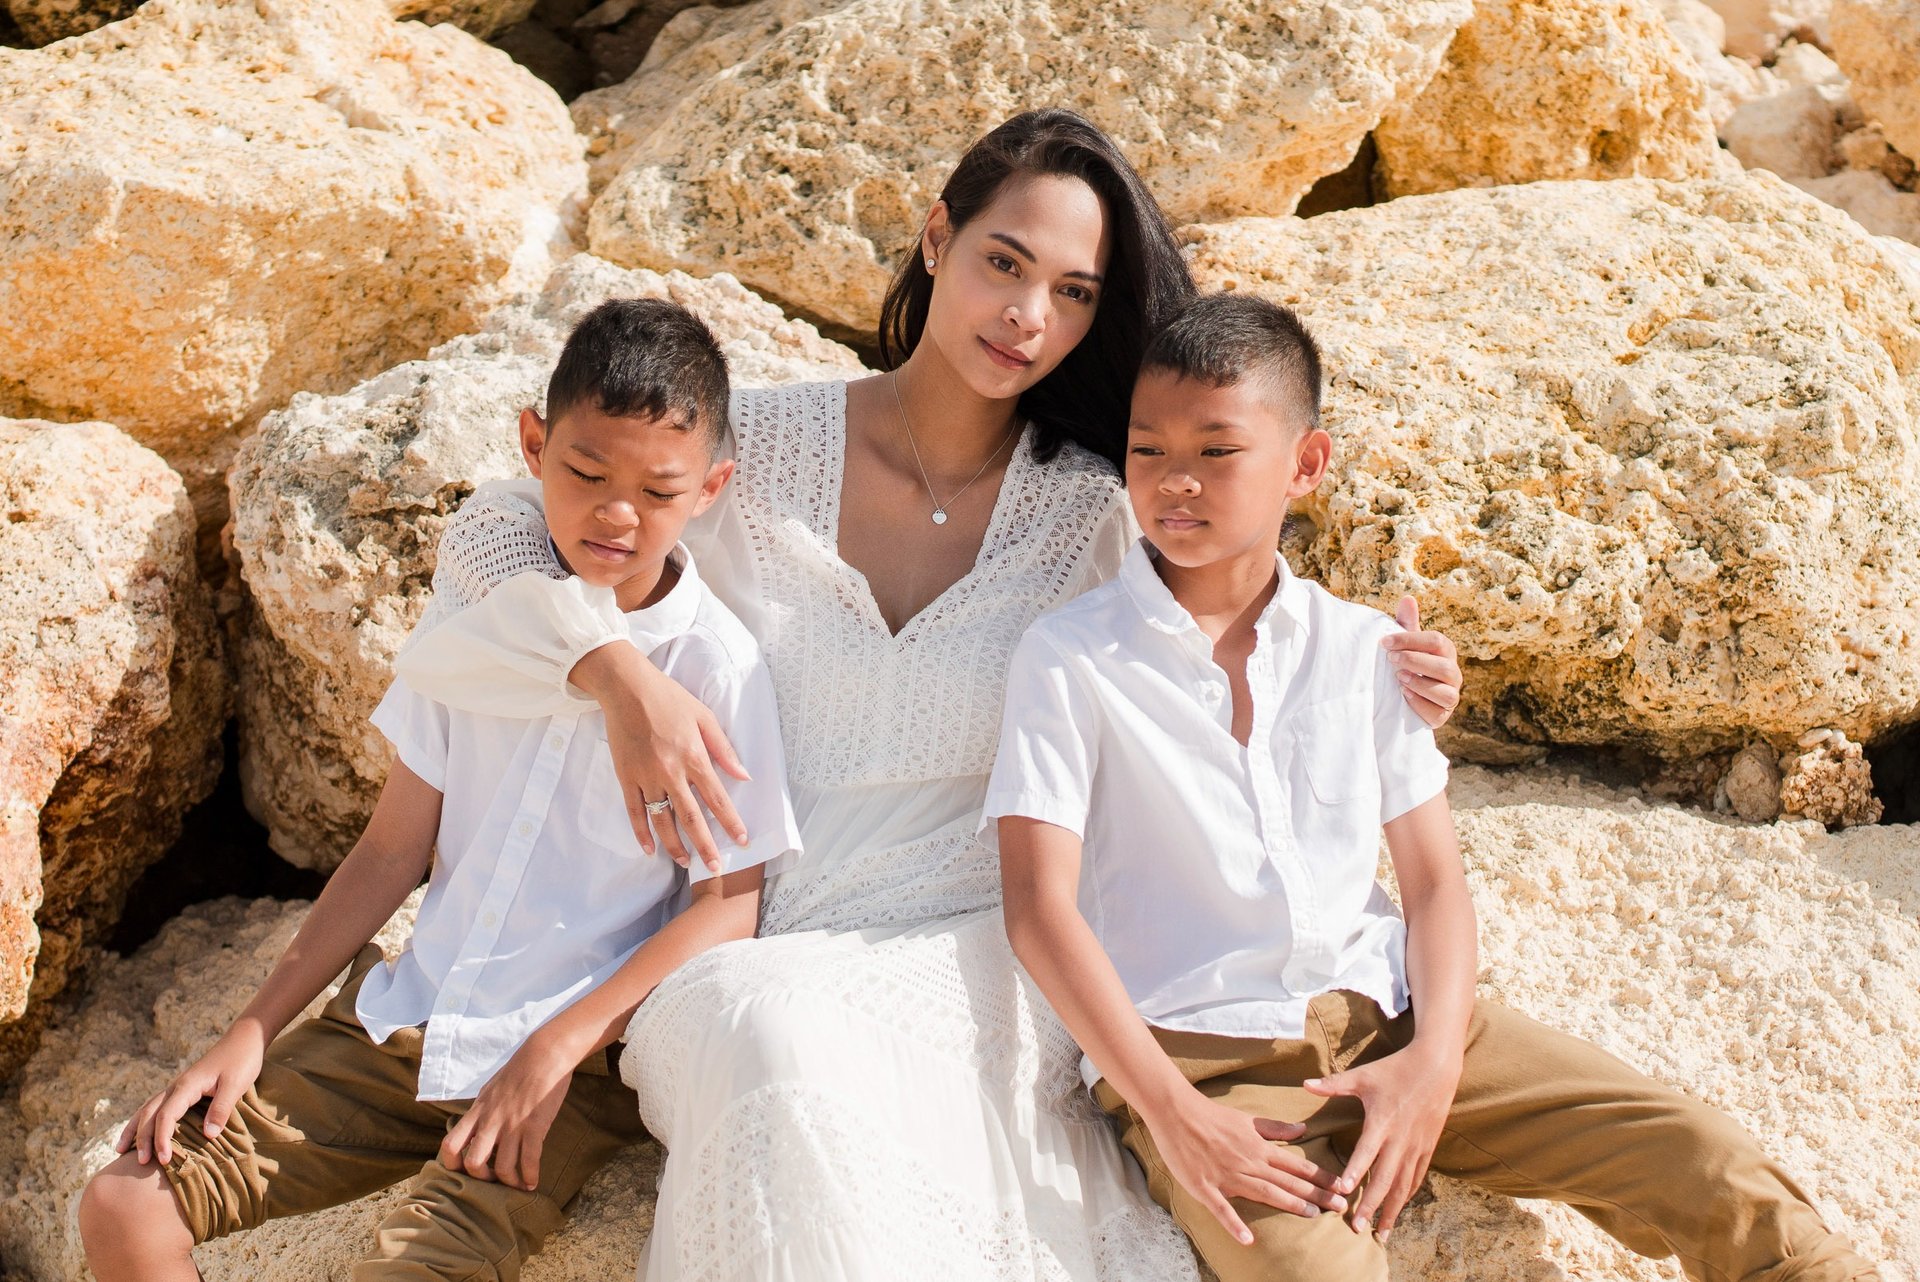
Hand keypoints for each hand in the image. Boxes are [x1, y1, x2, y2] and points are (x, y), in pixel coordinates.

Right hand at [116, 1024, 266, 1165]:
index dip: (162, 1139)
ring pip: (147, 1109)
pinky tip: (140, 1129)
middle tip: (140, 1163)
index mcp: (187, 1086)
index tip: (164, 1160)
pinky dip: (144, 1119)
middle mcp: (176, 1086)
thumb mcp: (236, 1085)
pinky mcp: (183, 1088)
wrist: (244, 1038)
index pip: (166, 1116)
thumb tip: (208, 1135)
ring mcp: (177, 1086)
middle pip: (150, 1114)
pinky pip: (157, 1105)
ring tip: (120, 1150)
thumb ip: (222, 1108)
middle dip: (142, 1139)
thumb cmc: (242, 1060)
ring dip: (134, 1129)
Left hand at [438, 1035, 575, 1190]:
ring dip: (510, 1183)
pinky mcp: (535, 1126)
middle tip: (494, 1181)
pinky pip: (529, 1159)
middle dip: (482, 1180)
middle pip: (473, 1164)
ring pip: (503, 1168)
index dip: (452, 1165)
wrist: (544, 1055)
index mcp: (477, 1112)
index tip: (465, 1171)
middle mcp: (491, 1121)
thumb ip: (481, 1113)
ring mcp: (513, 1125)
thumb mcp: (489, 1091)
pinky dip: (531, 1176)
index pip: (450, 1145)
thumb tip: (475, 1131)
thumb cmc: (519, 1071)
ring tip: (517, 1186)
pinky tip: (533, 1182)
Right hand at [590, 647, 750, 872]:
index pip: (717, 798)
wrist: (626, 688)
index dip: (731, 822)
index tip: (742, 841)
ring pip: (662, 820)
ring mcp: (646, 777)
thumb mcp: (704, 716)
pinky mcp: (626, 777)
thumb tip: (744, 775)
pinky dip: (641, 832)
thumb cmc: (669, 698)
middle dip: (706, 846)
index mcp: (694, 756)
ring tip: (686, 863)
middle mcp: (671, 772)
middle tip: (716, 869)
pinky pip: (634, 811)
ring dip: (675, 845)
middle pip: (691, 818)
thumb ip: (723, 749)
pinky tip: (649, 849)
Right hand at [1140, 1090, 1347, 1246]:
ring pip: (1264, 1192)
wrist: (1176, 1112)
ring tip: (1313, 1215)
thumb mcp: (1247, 1119)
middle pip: (1287, 1181)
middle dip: (1315, 1193)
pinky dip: (1234, 1224)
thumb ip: (1275, 1129)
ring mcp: (1227, 1176)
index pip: (1296, 1166)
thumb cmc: (1211, 1115)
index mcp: (1258, 1148)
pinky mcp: (1205, 1187)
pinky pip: (1222, 1209)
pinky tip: (1248, 1240)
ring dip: (1289, 1203)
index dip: (1320, 1177)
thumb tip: (1302, 1130)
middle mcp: (1248, 1162)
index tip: (1341, 1187)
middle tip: (1340, 1206)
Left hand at [1303, 1042, 1461, 1241]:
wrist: (1436, 1066)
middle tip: (1358, 1228)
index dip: (1354, 1172)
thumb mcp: (1362, 1075)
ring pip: (1403, 1184)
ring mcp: (1416, 1145)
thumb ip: (1333, 1084)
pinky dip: (1407, 1195)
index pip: (1366, 1152)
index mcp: (1381, 1121)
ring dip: (1392, 1210)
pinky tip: (1399, 1210)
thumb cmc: (1394, 1069)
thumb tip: (1304, 1083)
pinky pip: (1417, 1176)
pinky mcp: (1428, 1147)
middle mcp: (1400, 1138)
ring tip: (1381, 1233)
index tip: (1343, 1191)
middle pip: (1385, 1178)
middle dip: (1371, 1205)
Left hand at [1382, 598, 1461, 728]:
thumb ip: (1407, 624)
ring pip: (1446, 692)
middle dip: (1415, 661)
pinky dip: (1420, 704)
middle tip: (1391, 659)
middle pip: (1443, 666)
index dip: (1410, 640)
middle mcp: (1453, 674)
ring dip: (1420, 683)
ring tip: (1398, 678)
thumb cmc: (1407, 664)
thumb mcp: (1405, 644)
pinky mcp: (1441, 716)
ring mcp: (1450, 696)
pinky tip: (1404, 696)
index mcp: (1445, 651)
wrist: (1402, 698)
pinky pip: (1437, 713)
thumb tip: (1408, 598)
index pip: (1436, 641)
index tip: (1384, 642)